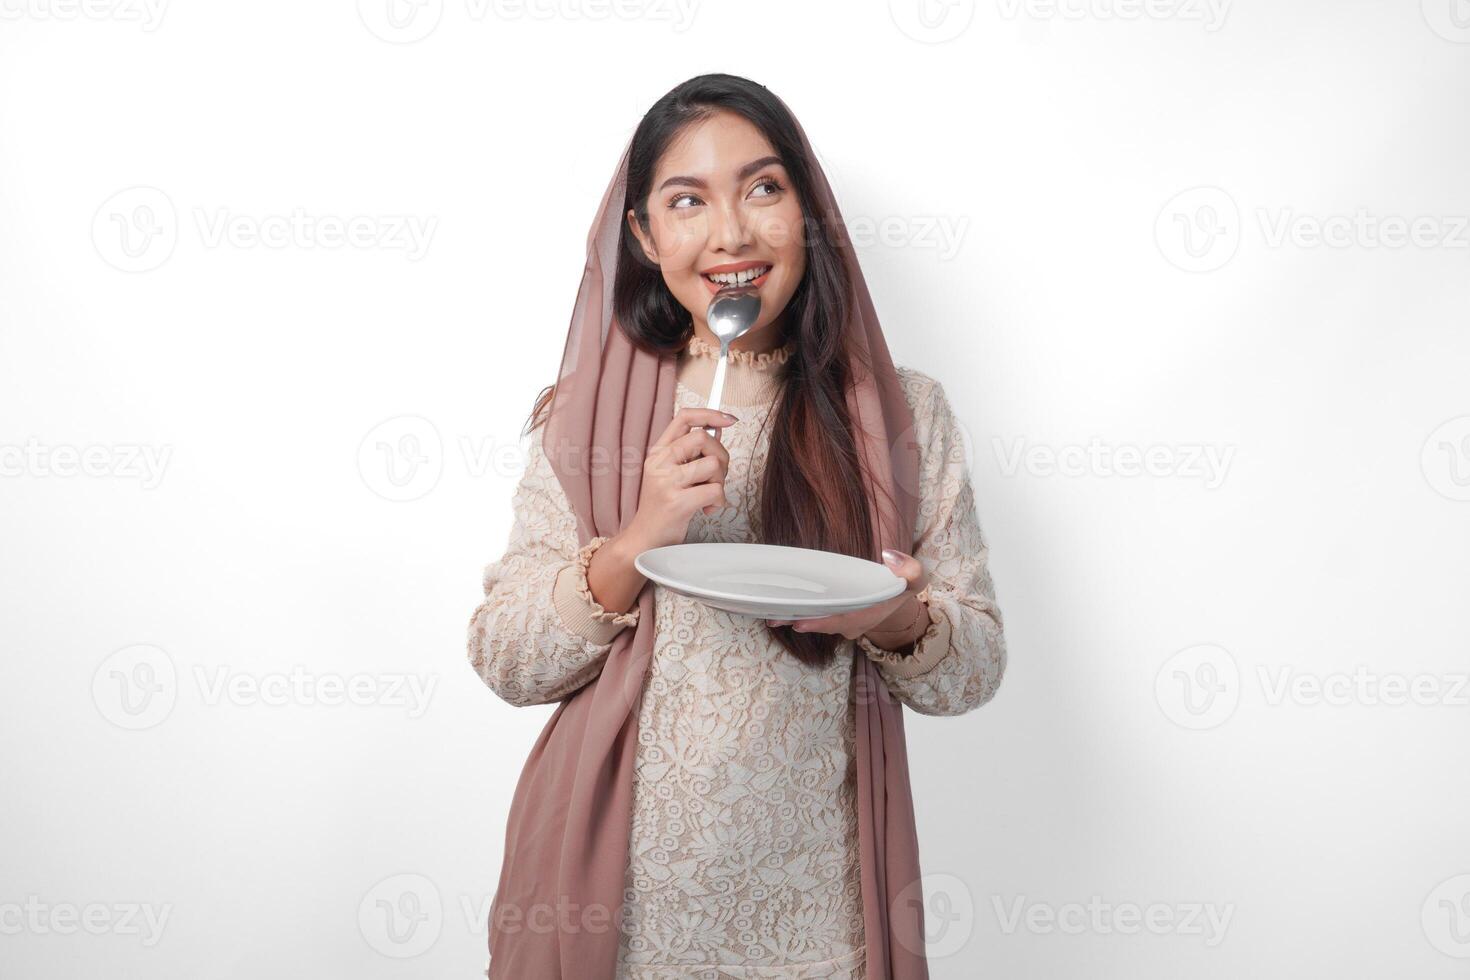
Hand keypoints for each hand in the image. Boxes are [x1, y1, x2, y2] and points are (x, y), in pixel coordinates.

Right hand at [626, 407, 737, 550]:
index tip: (730, 419)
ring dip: (720, 482)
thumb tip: (718, 429)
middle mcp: (659, 462)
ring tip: (708, 495)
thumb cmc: (663, 507)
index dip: (710, 414)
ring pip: (713, 464)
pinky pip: (715, 490)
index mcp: (658, 451)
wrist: (645, 540)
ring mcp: (666, 481)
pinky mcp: (677, 502)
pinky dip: (719, 501)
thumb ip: (692, 453)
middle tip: (716, 476)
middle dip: (721, 455)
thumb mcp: (671, 473)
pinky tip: (707, 509)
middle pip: (703, 437)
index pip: (684, 417)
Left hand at [767, 549, 929, 640]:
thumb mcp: (915, 578)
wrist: (897, 601)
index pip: (843, 622)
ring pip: (817, 623)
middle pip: (824, 625)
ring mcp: (843, 624)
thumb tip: (888, 556)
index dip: (822, 623)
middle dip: (801, 622)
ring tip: (772, 617)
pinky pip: (816, 619)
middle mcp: (853, 624)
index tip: (801, 621)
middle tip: (777, 618)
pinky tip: (780, 611)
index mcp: (869, 615)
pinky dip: (800, 615)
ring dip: (795, 620)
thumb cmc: (901, 586)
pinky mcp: (834, 619)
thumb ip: (910, 569)